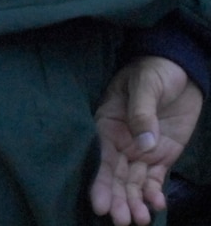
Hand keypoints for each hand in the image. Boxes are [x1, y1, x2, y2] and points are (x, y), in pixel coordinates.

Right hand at [91, 56, 202, 225]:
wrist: (181, 71)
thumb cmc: (154, 71)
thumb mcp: (145, 85)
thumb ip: (142, 112)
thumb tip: (144, 143)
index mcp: (107, 124)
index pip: (101, 157)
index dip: (100, 181)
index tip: (100, 204)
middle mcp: (120, 142)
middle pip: (116, 176)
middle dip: (118, 199)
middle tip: (122, 220)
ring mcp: (141, 151)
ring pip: (134, 183)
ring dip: (135, 202)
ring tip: (140, 220)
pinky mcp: (161, 156)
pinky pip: (155, 179)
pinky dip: (155, 194)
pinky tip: (157, 206)